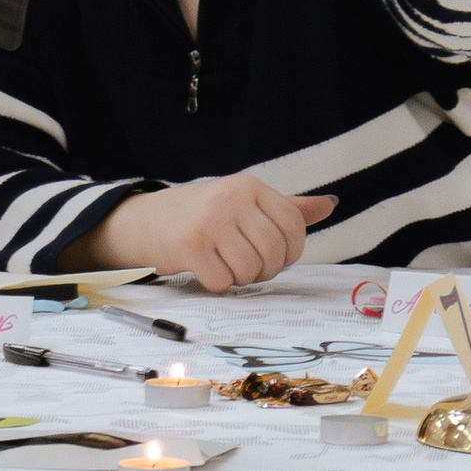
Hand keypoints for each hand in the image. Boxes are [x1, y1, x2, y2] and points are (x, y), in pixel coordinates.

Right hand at [85, 176, 334, 291]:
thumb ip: (285, 207)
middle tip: (247, 267)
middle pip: (274, 251)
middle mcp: (231, 198)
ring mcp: (210, 221)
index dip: (291, 252)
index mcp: (249, 185)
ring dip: (241, 279)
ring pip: (250, 269)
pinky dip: (218, 284)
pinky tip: (206, 271)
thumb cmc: (197, 215)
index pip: (294, 225)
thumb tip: (329, 205)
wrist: (141, 221)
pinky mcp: (190, 246)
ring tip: (225, 266)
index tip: (275, 257)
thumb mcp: (241, 202)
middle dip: (265, 269)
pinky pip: (223, 281)